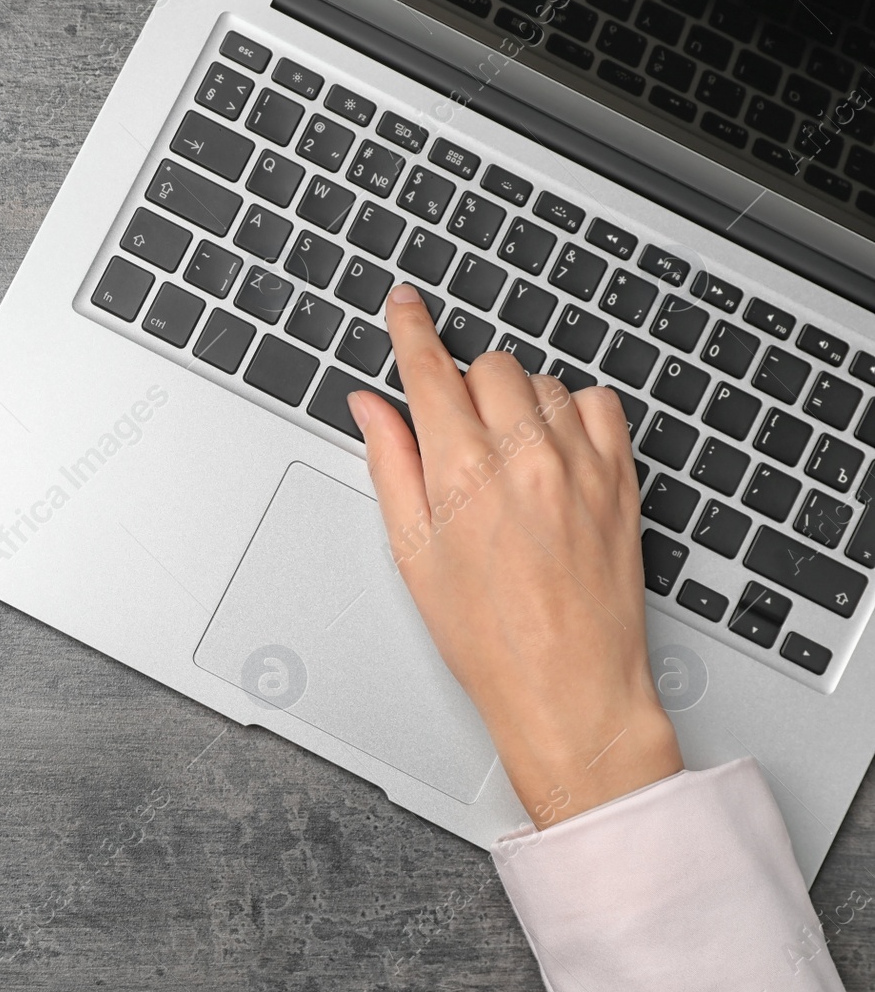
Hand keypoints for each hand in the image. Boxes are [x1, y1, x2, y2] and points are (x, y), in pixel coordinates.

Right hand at [349, 284, 681, 828]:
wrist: (569, 687)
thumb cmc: (487, 637)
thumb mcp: (412, 552)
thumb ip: (389, 465)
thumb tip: (369, 407)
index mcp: (459, 474)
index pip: (428, 370)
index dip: (410, 327)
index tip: (404, 303)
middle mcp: (522, 457)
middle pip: (488, 367)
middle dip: (465, 386)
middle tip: (457, 433)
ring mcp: (579, 464)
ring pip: (541, 382)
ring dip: (516, 401)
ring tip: (506, 456)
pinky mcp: (621, 477)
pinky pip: (598, 403)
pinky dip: (572, 412)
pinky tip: (554, 450)